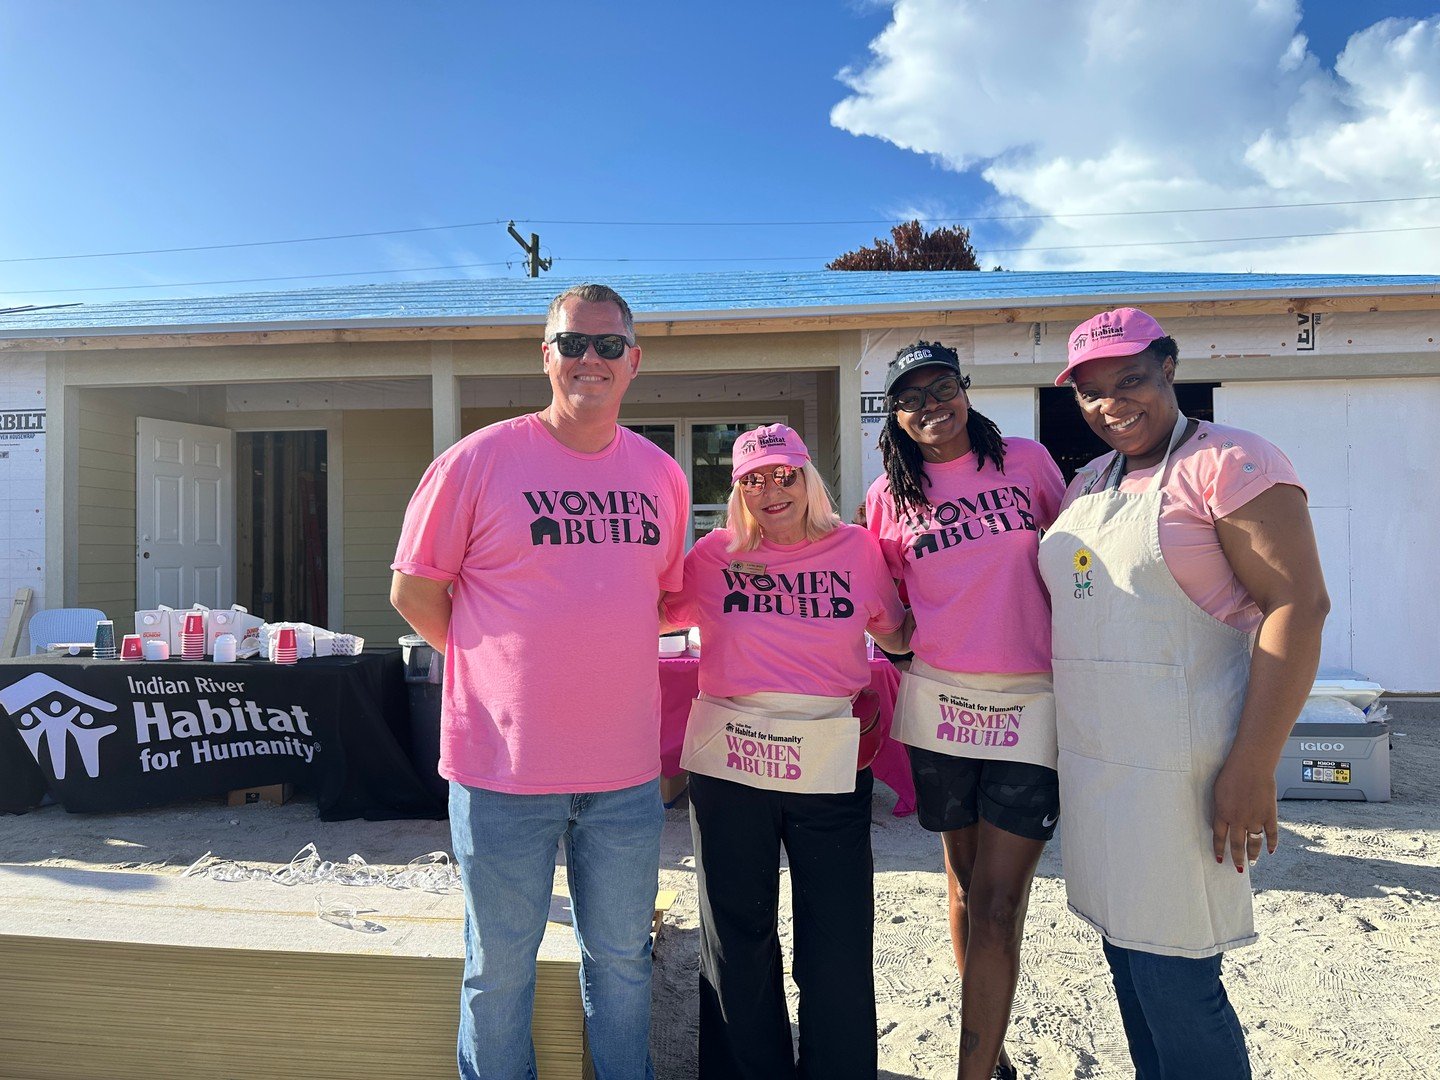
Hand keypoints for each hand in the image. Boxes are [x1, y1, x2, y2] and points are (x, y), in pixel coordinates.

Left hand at [1211, 757, 1277, 872]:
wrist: (1251, 764)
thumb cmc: (1232, 773)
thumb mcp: (1218, 791)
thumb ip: (1220, 808)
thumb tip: (1221, 820)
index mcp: (1223, 813)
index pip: (1219, 837)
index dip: (1219, 849)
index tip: (1220, 859)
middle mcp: (1238, 819)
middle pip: (1237, 845)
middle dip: (1237, 859)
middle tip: (1238, 868)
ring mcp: (1255, 818)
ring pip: (1254, 843)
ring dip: (1253, 855)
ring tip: (1252, 862)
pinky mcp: (1269, 814)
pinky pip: (1271, 834)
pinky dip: (1272, 844)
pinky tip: (1271, 851)